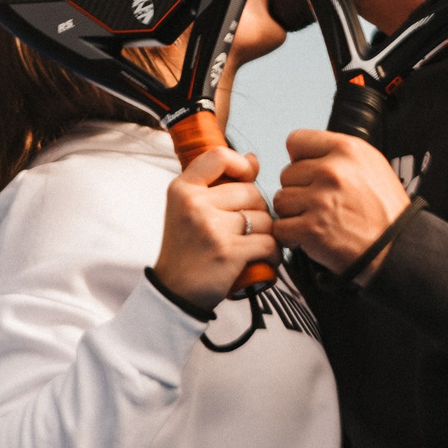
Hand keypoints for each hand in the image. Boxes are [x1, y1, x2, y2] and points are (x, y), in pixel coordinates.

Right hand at [153, 147, 275, 310]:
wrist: (174, 291)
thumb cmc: (187, 248)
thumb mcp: (190, 208)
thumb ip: (220, 181)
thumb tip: (253, 159)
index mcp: (182, 189)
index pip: (219, 156)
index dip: (241, 165)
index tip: (246, 180)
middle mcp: (194, 204)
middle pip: (251, 191)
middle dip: (256, 210)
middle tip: (244, 229)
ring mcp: (211, 228)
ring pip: (264, 218)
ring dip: (266, 234)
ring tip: (251, 246)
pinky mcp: (229, 252)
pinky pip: (269, 243)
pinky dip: (272, 254)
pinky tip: (262, 259)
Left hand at [273, 130, 410, 273]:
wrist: (397, 249)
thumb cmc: (385, 210)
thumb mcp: (371, 165)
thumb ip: (337, 155)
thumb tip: (302, 155)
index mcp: (347, 149)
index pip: (296, 141)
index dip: (300, 160)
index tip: (310, 174)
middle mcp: (331, 170)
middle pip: (287, 174)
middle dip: (299, 191)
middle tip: (321, 205)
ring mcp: (320, 200)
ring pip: (281, 200)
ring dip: (294, 214)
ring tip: (318, 220)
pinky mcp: (311, 229)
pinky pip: (281, 228)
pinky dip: (291, 236)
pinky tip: (311, 237)